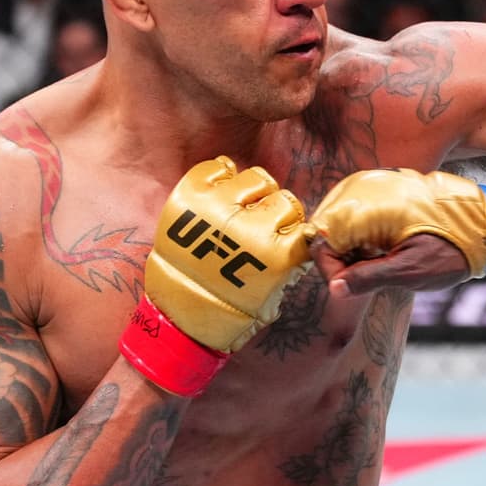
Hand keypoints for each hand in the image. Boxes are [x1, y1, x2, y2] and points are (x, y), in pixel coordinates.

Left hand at [128, 157, 313, 379]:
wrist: (180, 318)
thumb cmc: (232, 311)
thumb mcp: (275, 295)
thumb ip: (292, 262)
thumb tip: (303, 234)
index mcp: (277, 255)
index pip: (304, 224)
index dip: (295, 232)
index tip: (286, 239)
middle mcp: (251, 229)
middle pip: (284, 198)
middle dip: (276, 212)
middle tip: (261, 224)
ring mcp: (218, 210)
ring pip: (255, 178)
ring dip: (252, 192)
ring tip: (240, 208)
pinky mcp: (190, 198)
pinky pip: (216, 167)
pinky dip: (222, 177)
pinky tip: (221, 194)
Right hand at [312, 168, 485, 279]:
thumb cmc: (453, 248)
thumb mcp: (410, 271)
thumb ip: (369, 278)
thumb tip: (335, 288)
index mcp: (366, 207)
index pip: (321, 241)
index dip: (332, 270)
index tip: (352, 286)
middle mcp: (363, 188)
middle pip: (327, 230)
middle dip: (342, 257)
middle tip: (372, 271)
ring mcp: (373, 186)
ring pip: (341, 223)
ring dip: (353, 247)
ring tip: (382, 259)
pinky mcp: (382, 189)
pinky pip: (358, 214)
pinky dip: (365, 235)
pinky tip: (386, 246)